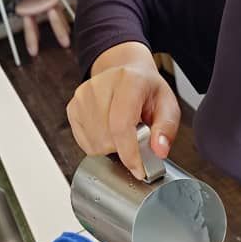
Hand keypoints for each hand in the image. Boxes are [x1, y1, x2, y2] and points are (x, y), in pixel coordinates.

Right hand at [66, 41, 180, 179]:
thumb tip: (159, 151)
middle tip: (135, 135)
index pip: (122, 124)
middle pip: (108, 138)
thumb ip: (166, 128)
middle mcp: (101, 85)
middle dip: (125, 148)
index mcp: (129, 81)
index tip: (139, 170)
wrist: (126, 71)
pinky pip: (84, 143)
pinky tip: (109, 131)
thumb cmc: (147, 89)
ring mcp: (83, 96)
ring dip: (111, 147)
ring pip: (95, 144)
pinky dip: (99, 145)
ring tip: (122, 130)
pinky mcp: (73, 107)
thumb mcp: (167, 104)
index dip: (130, 153)